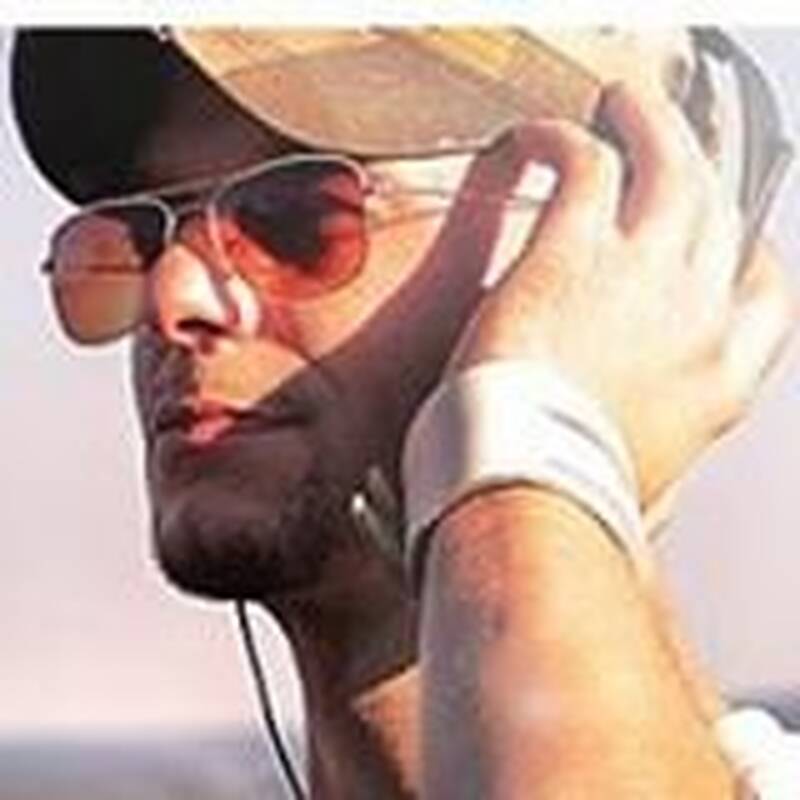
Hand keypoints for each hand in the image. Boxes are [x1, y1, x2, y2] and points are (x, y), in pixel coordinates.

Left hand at [447, 83, 793, 505]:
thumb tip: (654, 502)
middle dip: (698, 170)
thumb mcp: (645, 499)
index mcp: (718, 383)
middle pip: (718, 216)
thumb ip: (660, 477)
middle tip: (671, 145)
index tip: (730, 237)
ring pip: (671, 167)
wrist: (531, 497)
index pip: (764, 297)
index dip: (749, 255)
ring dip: (651, 126)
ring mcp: (644, 278)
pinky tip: (541, 135)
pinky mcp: (575, 253)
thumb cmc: (571, 504)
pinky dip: (564, 138)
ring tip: (626, 106)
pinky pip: (586, 163)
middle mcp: (697, 320)